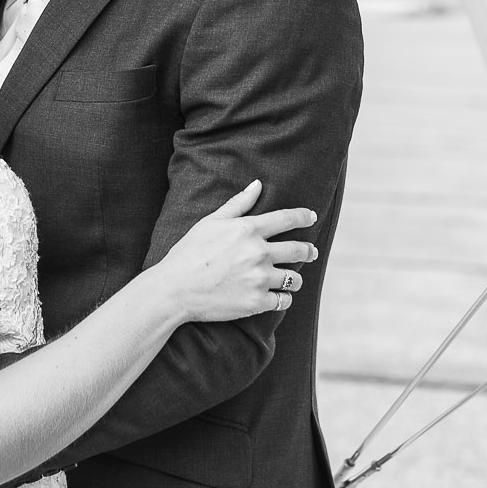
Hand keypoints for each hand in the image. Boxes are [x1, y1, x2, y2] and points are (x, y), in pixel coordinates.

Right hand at [154, 179, 318, 322]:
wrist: (175, 289)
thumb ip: (238, 204)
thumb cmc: (189, 252)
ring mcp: (259, 279)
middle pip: (298, 250)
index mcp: (248, 230)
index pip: (287, 219)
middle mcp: (258, 253)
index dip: (303, 216)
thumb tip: (258, 184)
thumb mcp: (211, 222)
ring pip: (293, 279)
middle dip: (308, 250)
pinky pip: (283, 300)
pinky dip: (283, 298)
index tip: (311, 217)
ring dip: (295, 278)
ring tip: (292, 280)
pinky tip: (278, 297)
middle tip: (312, 252)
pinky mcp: (256, 303)